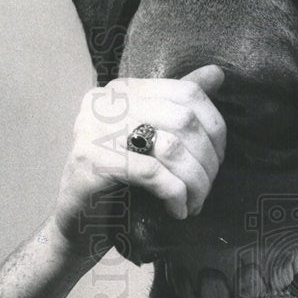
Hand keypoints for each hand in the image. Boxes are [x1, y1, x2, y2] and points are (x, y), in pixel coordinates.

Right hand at [51, 64, 225, 258]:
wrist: (79, 224)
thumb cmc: (121, 182)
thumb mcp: (151, 138)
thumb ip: (179, 105)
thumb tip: (217, 73)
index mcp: (124, 91)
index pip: (187, 93)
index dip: (215, 127)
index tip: (217, 158)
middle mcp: (106, 102)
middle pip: (184, 120)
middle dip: (208, 159)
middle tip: (207, 187)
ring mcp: (95, 130)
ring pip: (172, 147)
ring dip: (195, 181)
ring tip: (195, 201)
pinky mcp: (92, 161)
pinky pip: (152, 173)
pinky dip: (174, 194)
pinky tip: (178, 210)